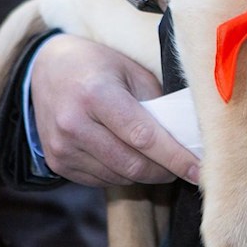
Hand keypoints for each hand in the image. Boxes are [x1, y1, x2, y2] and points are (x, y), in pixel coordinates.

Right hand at [30, 33, 199, 186]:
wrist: (46, 68)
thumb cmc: (99, 66)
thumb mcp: (132, 72)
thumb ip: (157, 104)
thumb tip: (187, 137)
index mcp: (96, 95)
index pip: (144, 137)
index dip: (176, 157)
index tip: (200, 171)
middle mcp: (74, 124)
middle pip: (132, 165)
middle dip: (165, 171)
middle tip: (184, 166)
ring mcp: (62, 147)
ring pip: (119, 177)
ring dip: (145, 174)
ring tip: (158, 158)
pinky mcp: (58, 162)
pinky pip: (102, 180)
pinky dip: (123, 174)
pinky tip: (129, 156)